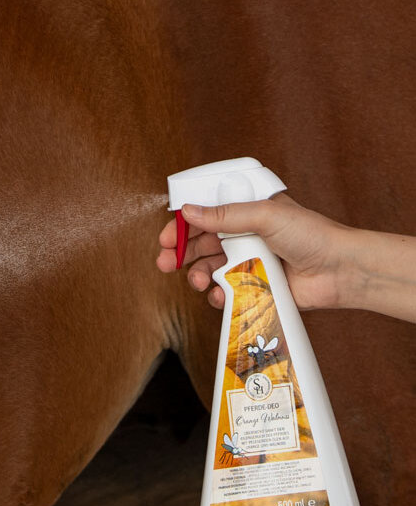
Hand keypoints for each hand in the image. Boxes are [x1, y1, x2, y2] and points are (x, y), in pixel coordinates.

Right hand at [156, 194, 350, 310]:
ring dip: (196, 274)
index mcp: (246, 211)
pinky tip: (217, 294)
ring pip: (210, 267)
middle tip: (164, 262)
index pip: (205, 214)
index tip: (165, 237)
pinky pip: (227, 290)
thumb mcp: (264, 215)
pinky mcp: (256, 285)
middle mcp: (245, 235)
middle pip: (201, 242)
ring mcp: (250, 260)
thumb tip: (188, 212)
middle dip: (180, 252)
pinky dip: (218, 293)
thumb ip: (225, 215)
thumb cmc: (312, 235)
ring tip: (195, 281)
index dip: (182, 225)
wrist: (341, 270)